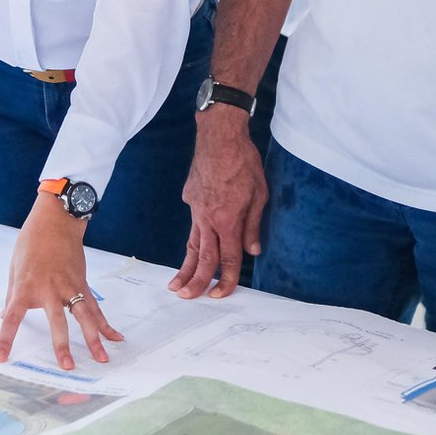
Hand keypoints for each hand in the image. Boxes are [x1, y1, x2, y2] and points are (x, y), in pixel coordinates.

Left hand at [0, 194, 122, 368]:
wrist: (56, 221)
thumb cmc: (31, 243)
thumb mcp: (15, 268)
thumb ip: (12, 295)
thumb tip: (3, 316)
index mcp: (26, 287)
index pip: (12, 318)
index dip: (6, 339)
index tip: (1, 358)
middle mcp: (49, 289)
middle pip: (57, 321)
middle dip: (62, 344)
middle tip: (67, 366)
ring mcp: (69, 287)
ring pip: (84, 316)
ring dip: (93, 339)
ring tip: (101, 359)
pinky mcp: (82, 284)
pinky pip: (95, 308)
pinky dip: (105, 324)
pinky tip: (114, 338)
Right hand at [168, 110, 266, 299]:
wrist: (219, 136)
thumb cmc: (243, 162)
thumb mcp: (259, 194)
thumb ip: (253, 225)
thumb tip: (252, 250)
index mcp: (227, 220)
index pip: (227, 258)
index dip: (226, 279)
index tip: (220, 294)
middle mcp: (208, 218)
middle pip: (203, 257)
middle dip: (196, 281)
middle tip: (187, 298)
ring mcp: (195, 208)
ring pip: (192, 243)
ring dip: (185, 266)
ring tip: (176, 284)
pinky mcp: (190, 197)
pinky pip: (194, 221)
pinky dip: (194, 234)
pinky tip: (195, 240)